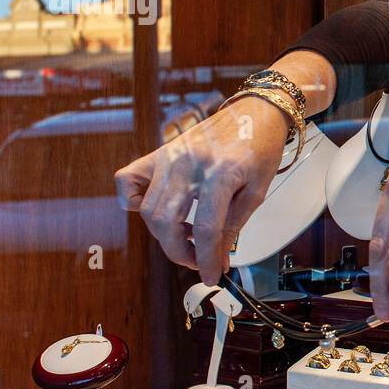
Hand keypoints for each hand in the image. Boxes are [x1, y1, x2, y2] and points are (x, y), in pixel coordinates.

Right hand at [114, 96, 289, 283]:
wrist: (255, 112)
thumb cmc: (260, 150)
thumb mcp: (256, 192)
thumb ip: (233, 227)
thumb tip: (217, 260)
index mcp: (221, 173)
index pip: (205, 230)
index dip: (206, 260)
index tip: (211, 276)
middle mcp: (189, 164)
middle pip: (167, 222)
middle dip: (180, 252)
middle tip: (198, 261)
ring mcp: (169, 156)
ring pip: (148, 209)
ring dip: (164, 235)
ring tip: (188, 237)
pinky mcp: (159, 152)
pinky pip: (128, 180)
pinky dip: (134, 202)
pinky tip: (158, 211)